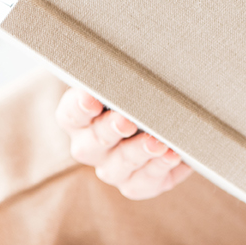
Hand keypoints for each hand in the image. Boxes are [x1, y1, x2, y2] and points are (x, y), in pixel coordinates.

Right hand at [54, 87, 192, 198]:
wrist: (164, 119)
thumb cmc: (139, 93)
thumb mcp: (129, 81)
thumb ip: (125, 75)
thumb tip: (135, 60)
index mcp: (79, 118)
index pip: (70, 113)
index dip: (79, 107)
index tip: (91, 98)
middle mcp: (89, 147)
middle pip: (92, 143)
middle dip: (110, 130)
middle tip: (127, 120)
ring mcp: (111, 169)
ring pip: (117, 167)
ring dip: (138, 153)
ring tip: (158, 142)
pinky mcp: (136, 185)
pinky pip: (143, 183)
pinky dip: (159, 169)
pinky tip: (174, 155)